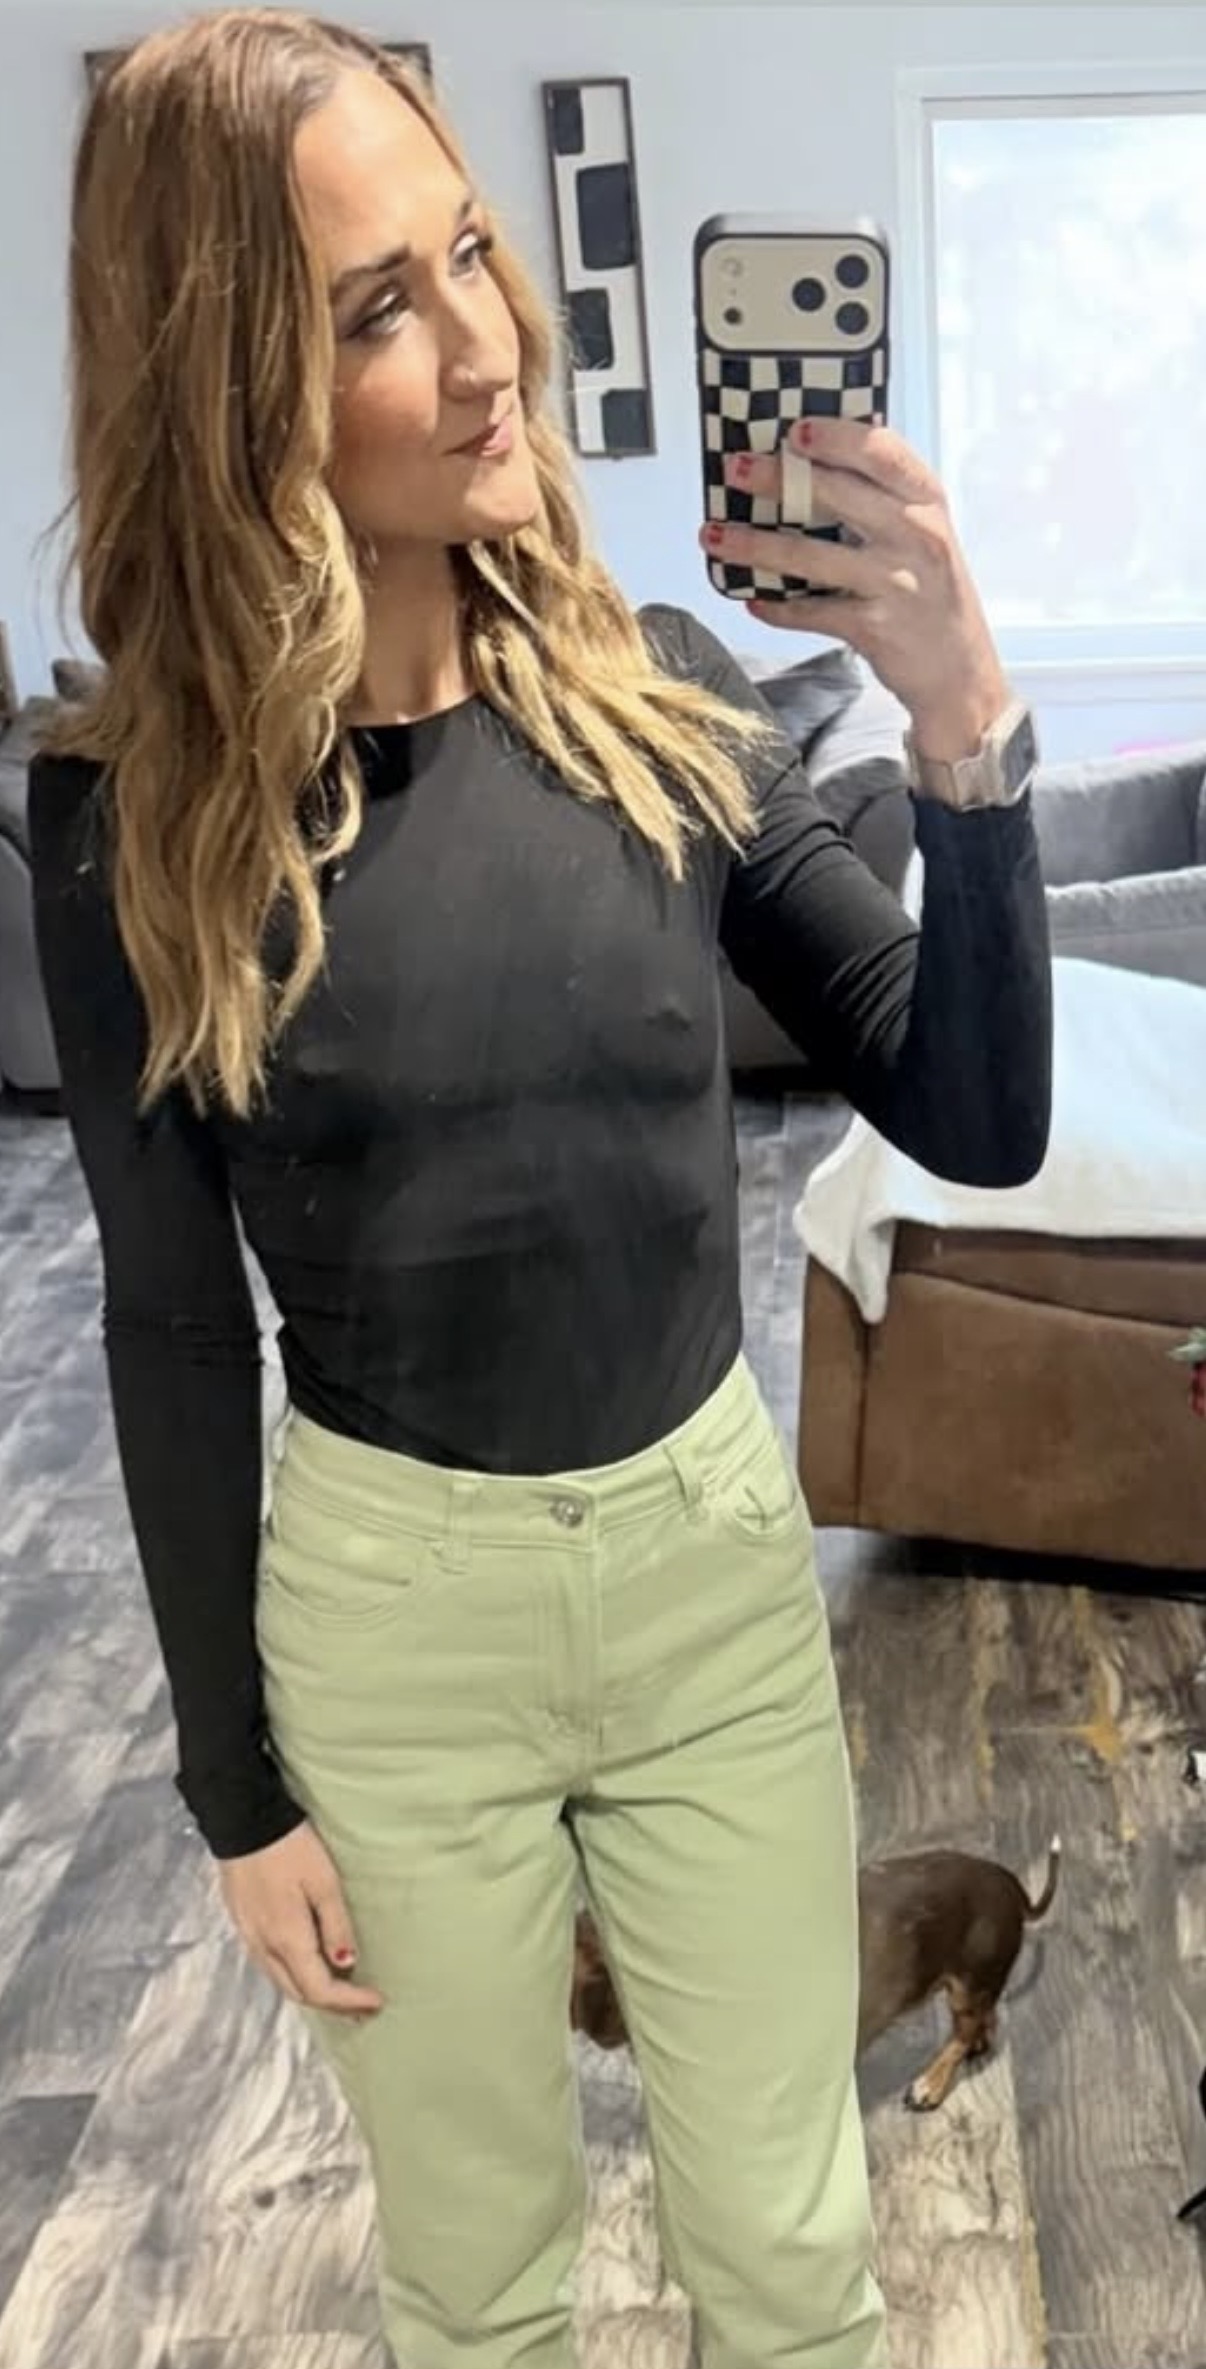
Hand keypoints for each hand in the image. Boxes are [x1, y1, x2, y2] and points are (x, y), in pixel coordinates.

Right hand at [218, 1819, 384, 2017]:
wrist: (244, 1820)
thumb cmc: (289, 1847)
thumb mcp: (323, 1882)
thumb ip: (336, 1926)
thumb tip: (347, 1965)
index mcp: (287, 1939)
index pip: (320, 1989)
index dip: (350, 2001)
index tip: (377, 2001)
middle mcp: (264, 1947)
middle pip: (300, 1993)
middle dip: (334, 2005)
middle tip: (364, 2006)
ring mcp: (250, 1937)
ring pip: (283, 1982)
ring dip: (313, 1993)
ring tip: (342, 1993)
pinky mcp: (244, 1924)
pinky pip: (271, 1965)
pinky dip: (295, 1976)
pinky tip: (309, 1967)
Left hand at [699, 416, 1010, 760]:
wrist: (960, 671)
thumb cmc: (931, 590)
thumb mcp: (923, 532)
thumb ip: (880, 497)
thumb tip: (810, 463)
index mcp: (926, 500)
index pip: (881, 452)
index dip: (834, 436)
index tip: (793, 429)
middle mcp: (916, 535)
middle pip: (837, 495)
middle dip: (778, 479)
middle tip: (736, 470)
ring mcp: (895, 583)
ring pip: (811, 557)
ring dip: (755, 545)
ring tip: (713, 535)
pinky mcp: (875, 627)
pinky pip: (811, 612)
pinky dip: (777, 607)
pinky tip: (752, 599)